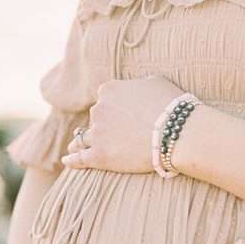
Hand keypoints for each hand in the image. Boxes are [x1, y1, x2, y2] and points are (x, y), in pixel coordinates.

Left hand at [61, 75, 182, 172]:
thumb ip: (138, 83)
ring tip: (75, 147)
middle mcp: (98, 109)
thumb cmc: (171, 106)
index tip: (121, 114)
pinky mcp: (99, 156)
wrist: (177, 133)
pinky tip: (67, 161)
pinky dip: (73, 160)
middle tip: (113, 134)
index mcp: (109, 89)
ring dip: (80, 141)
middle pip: (96, 117)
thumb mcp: (155, 82)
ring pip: (83, 138)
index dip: (114, 107)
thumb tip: (137, 86)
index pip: (105, 97)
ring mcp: (97, 133)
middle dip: (103, 124)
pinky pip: (80, 159)